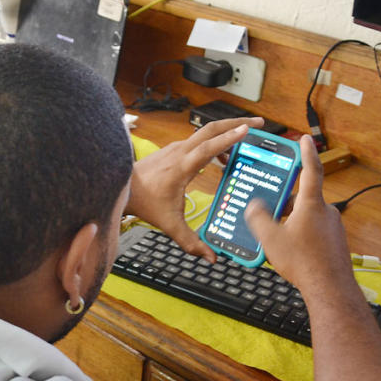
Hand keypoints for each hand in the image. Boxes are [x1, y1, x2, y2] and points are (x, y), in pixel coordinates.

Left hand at [126, 117, 263, 261]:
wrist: (121, 188)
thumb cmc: (144, 203)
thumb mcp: (169, 224)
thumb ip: (191, 242)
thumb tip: (212, 258)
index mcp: (181, 167)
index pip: (208, 148)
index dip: (229, 139)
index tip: (248, 129)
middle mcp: (179, 152)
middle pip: (210, 130)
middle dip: (236, 123)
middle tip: (259, 122)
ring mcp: (175, 148)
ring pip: (204, 132)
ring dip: (226, 131)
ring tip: (246, 140)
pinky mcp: (173, 149)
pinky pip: (198, 140)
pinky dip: (214, 141)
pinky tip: (222, 157)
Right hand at [245, 135, 353, 295]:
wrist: (330, 289)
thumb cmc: (303, 263)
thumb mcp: (270, 238)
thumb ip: (258, 217)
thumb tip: (255, 205)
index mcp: (312, 205)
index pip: (310, 170)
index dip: (306, 152)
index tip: (304, 139)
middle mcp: (326, 212)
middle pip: (302, 197)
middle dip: (284, 201)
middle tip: (268, 207)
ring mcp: (333, 227)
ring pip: (307, 215)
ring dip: (291, 220)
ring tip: (275, 235)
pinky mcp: (335, 241)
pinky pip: (314, 229)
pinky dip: (300, 233)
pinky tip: (289, 249)